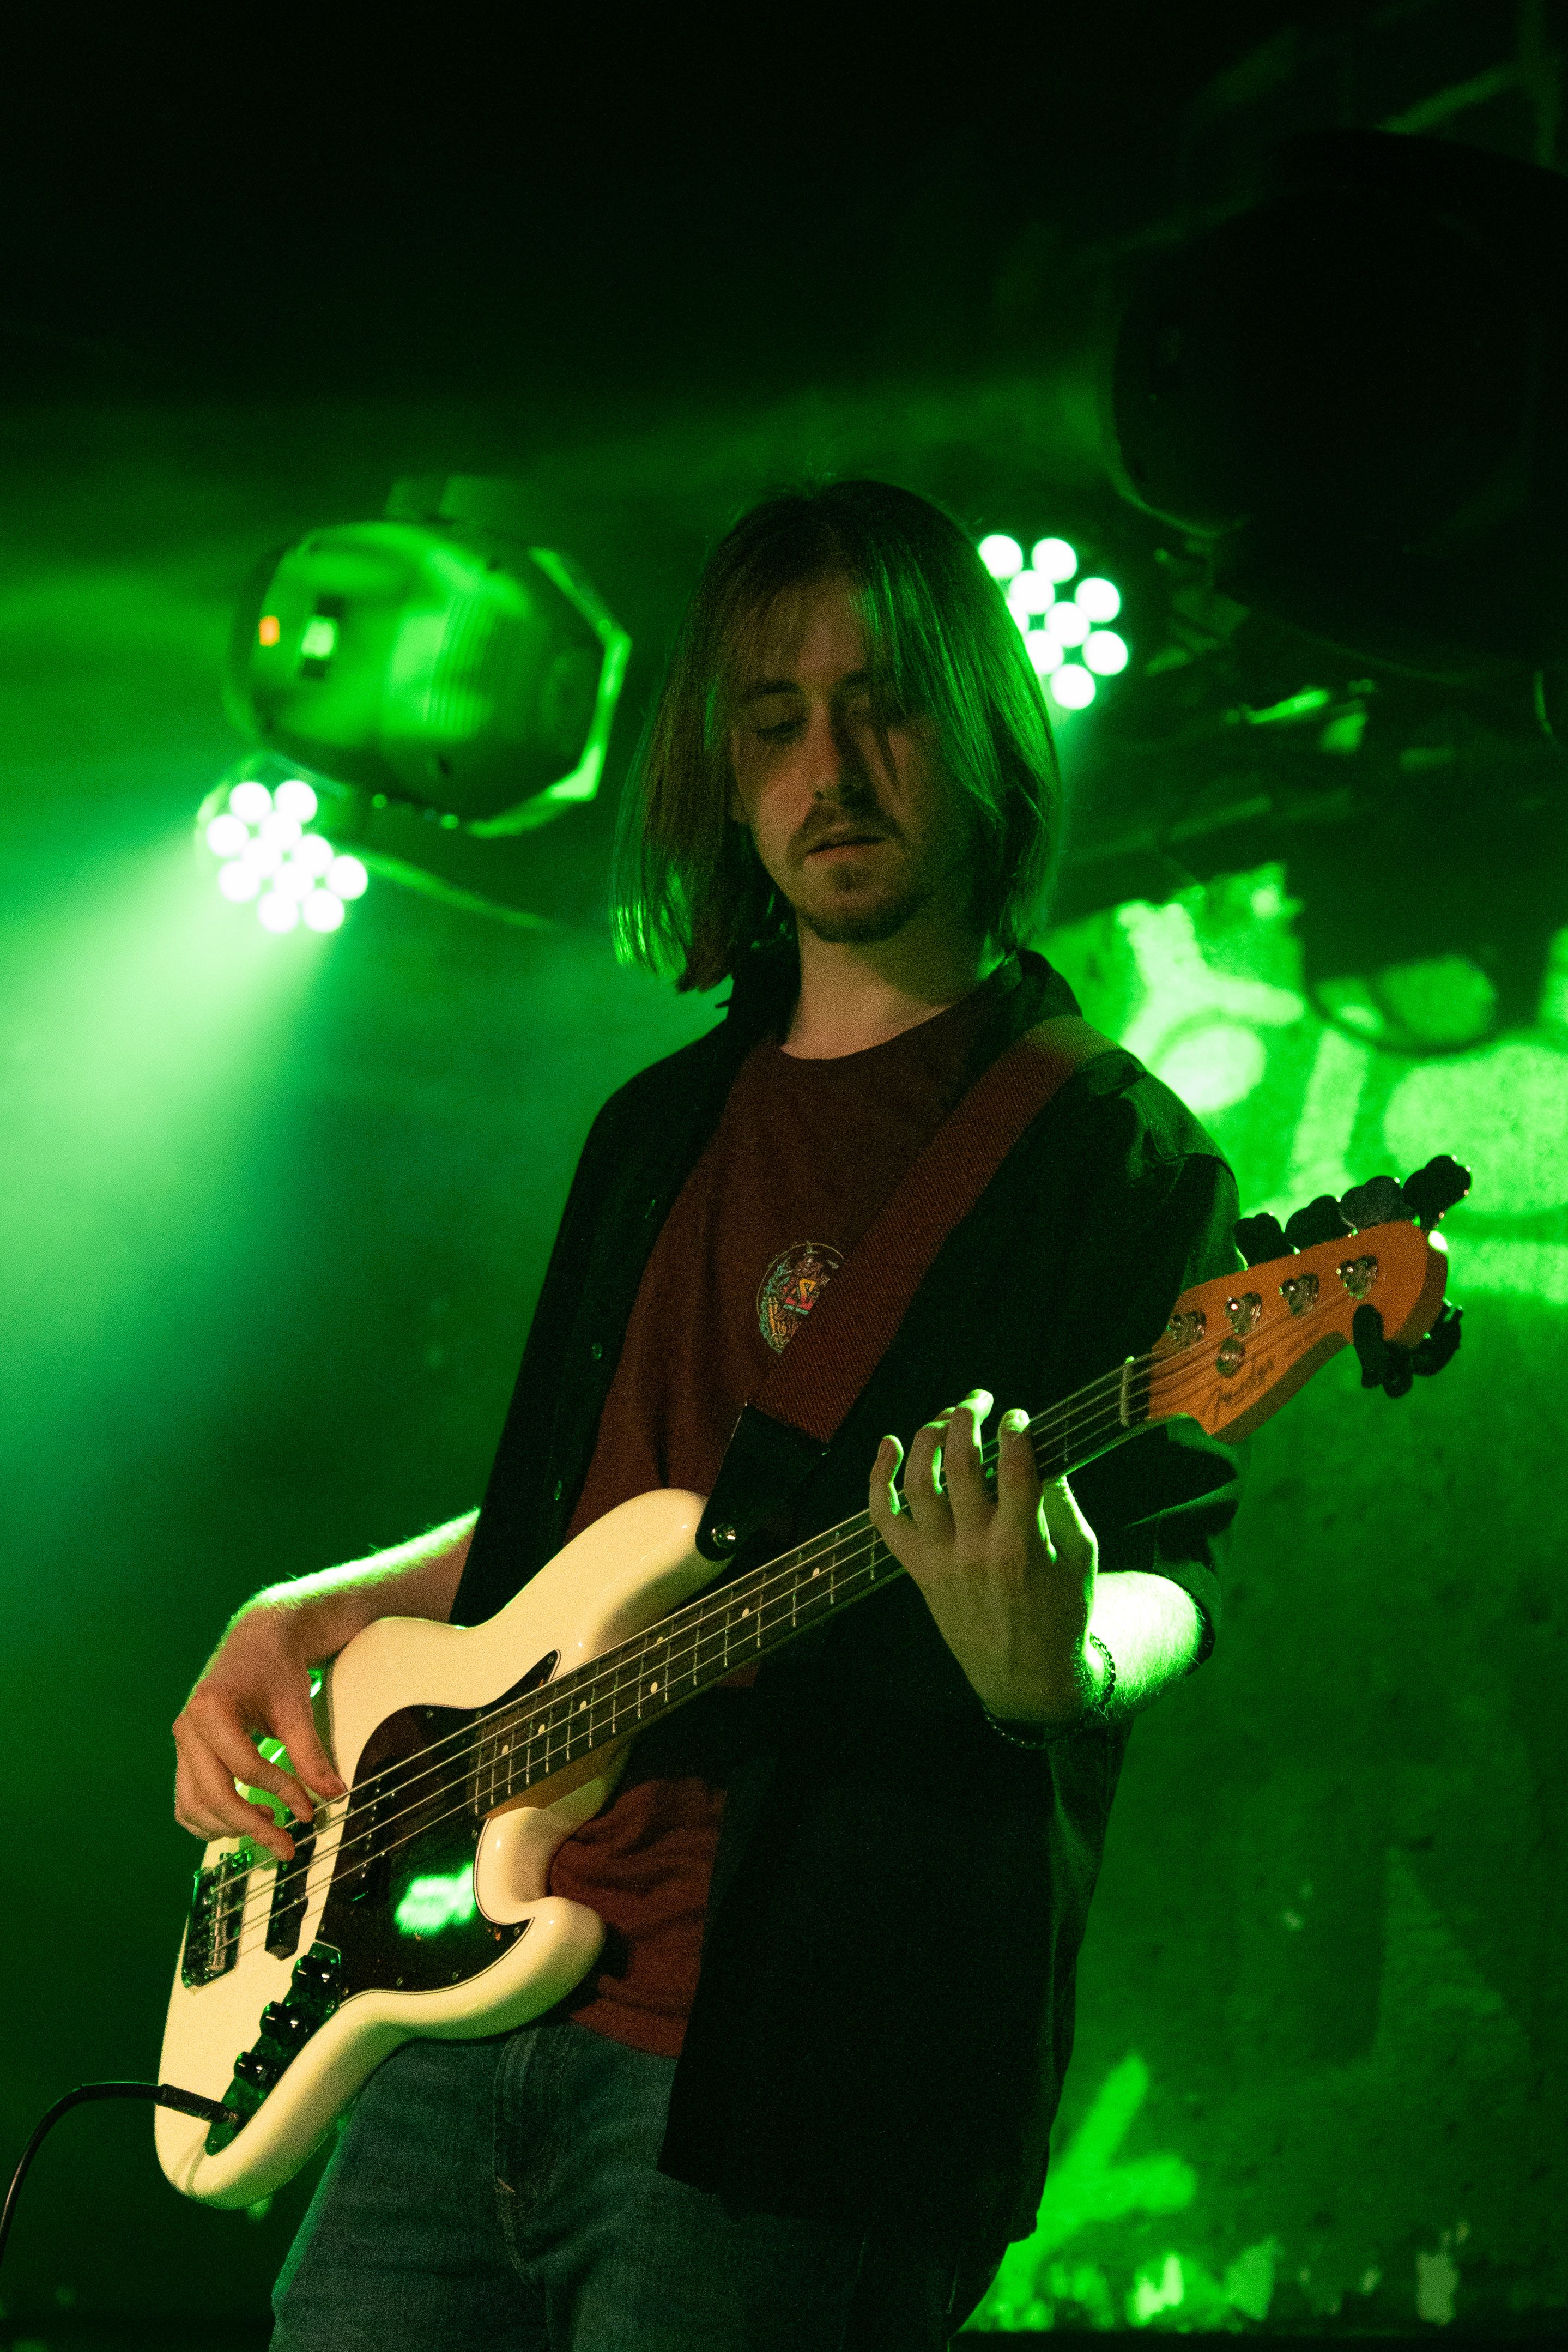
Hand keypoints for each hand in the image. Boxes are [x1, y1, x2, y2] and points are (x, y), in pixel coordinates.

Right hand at [173, 1600, 346, 1862]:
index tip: (311, 1810)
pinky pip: (187, 1800)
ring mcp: (182, 1743)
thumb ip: (311, 1753)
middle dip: (250, 1827)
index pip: (246, 1768)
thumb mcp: (297, 1706)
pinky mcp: (186, 1754)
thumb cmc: (276, 1668)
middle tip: (287, 1847)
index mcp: (211, 1711)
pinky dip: (209, 1820)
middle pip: (212, 1795)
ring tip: (268, 1827)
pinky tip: (243, 1821)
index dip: (282, 1793)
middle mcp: (187, 1729)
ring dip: (227, 1827)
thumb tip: (333, 1795)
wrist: (257, 1640)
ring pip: (192, 1805)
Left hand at [868, 1388, 1099, 1725]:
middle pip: (961, 1465)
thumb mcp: (1081, 1558)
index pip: (1015, 1468)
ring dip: (927, 1438)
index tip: (1018, 1415)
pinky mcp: (917, 1571)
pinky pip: (885, 1520)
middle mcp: (976, 1548)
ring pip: (919, 1483)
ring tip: (945, 1417)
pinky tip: (888, 1444)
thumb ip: (1063, 1506)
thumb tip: (1044, 1454)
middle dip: (968, 1418)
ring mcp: (940, 1560)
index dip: (1015, 1430)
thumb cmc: (1061, 1612)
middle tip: (979, 1400)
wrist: (1026, 1676)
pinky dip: (879, 1479)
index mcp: (1022, 1544)